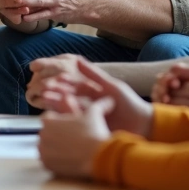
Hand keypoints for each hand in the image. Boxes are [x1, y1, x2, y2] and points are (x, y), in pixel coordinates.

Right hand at [34, 57, 152, 136]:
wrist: (144, 125)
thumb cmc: (130, 103)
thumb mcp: (112, 86)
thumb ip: (94, 74)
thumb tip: (77, 60)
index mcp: (94, 94)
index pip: (75, 87)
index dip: (64, 84)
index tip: (53, 80)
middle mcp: (90, 106)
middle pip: (70, 98)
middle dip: (57, 94)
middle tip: (44, 91)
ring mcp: (90, 118)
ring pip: (70, 110)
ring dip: (57, 105)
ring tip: (46, 101)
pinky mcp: (91, 130)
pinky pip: (76, 124)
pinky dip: (66, 119)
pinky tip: (56, 116)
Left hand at [38, 94, 112, 178]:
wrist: (98, 157)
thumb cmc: (94, 133)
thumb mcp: (95, 114)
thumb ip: (98, 104)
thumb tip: (109, 99)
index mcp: (48, 121)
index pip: (48, 118)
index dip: (59, 121)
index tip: (69, 126)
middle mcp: (42, 135)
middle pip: (47, 133)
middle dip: (56, 135)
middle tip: (71, 140)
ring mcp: (43, 151)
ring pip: (46, 148)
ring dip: (54, 148)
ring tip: (70, 150)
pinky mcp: (47, 164)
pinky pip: (48, 161)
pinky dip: (55, 161)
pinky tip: (68, 160)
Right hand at [152, 63, 188, 107]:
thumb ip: (187, 71)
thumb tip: (169, 71)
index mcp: (185, 79)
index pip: (163, 80)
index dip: (165, 82)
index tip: (175, 82)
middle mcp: (183, 92)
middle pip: (166, 91)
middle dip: (186, 91)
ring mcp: (187, 105)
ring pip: (172, 102)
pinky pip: (180, 113)